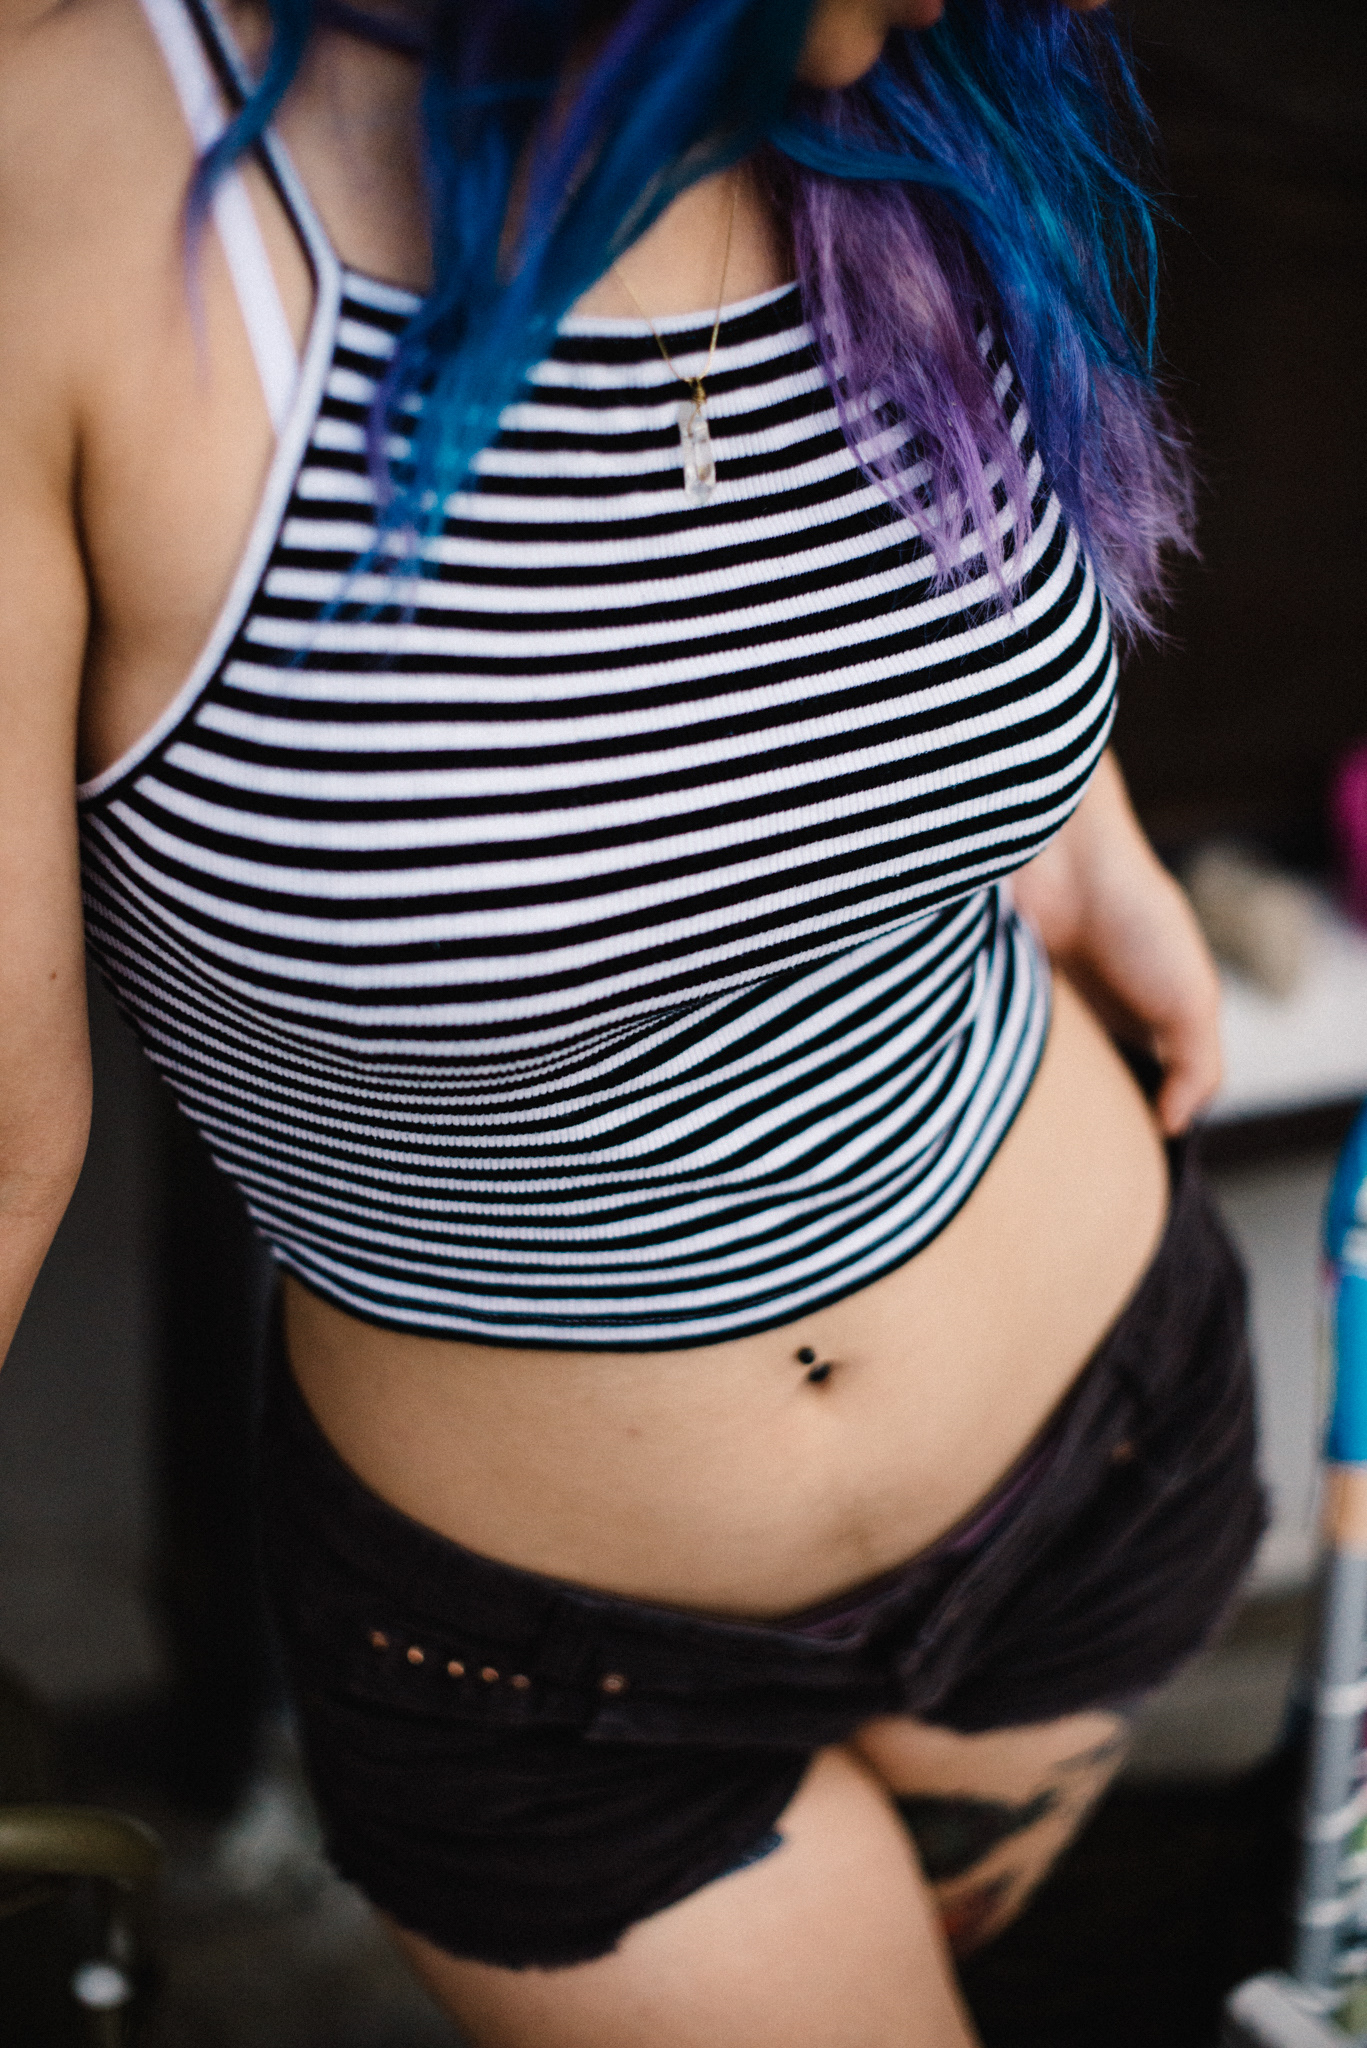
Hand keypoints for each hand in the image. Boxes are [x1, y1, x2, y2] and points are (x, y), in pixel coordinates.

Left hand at [1011, 752, 1221, 1135]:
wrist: (1059, 853)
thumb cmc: (1133, 915)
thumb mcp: (1192, 999)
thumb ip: (1198, 1068)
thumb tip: (1174, 1126)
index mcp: (1139, 1022)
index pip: (1139, 1095)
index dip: (1135, 1130)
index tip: (1124, 1171)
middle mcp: (1085, 1020)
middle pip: (1083, 1097)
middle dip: (1080, 1133)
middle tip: (1071, 1174)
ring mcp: (1035, 1012)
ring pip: (1034, 1085)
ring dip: (1034, 1111)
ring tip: (1029, 1150)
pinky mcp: (990, 1002)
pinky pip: (987, 1057)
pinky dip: (991, 1080)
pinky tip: (993, 1107)